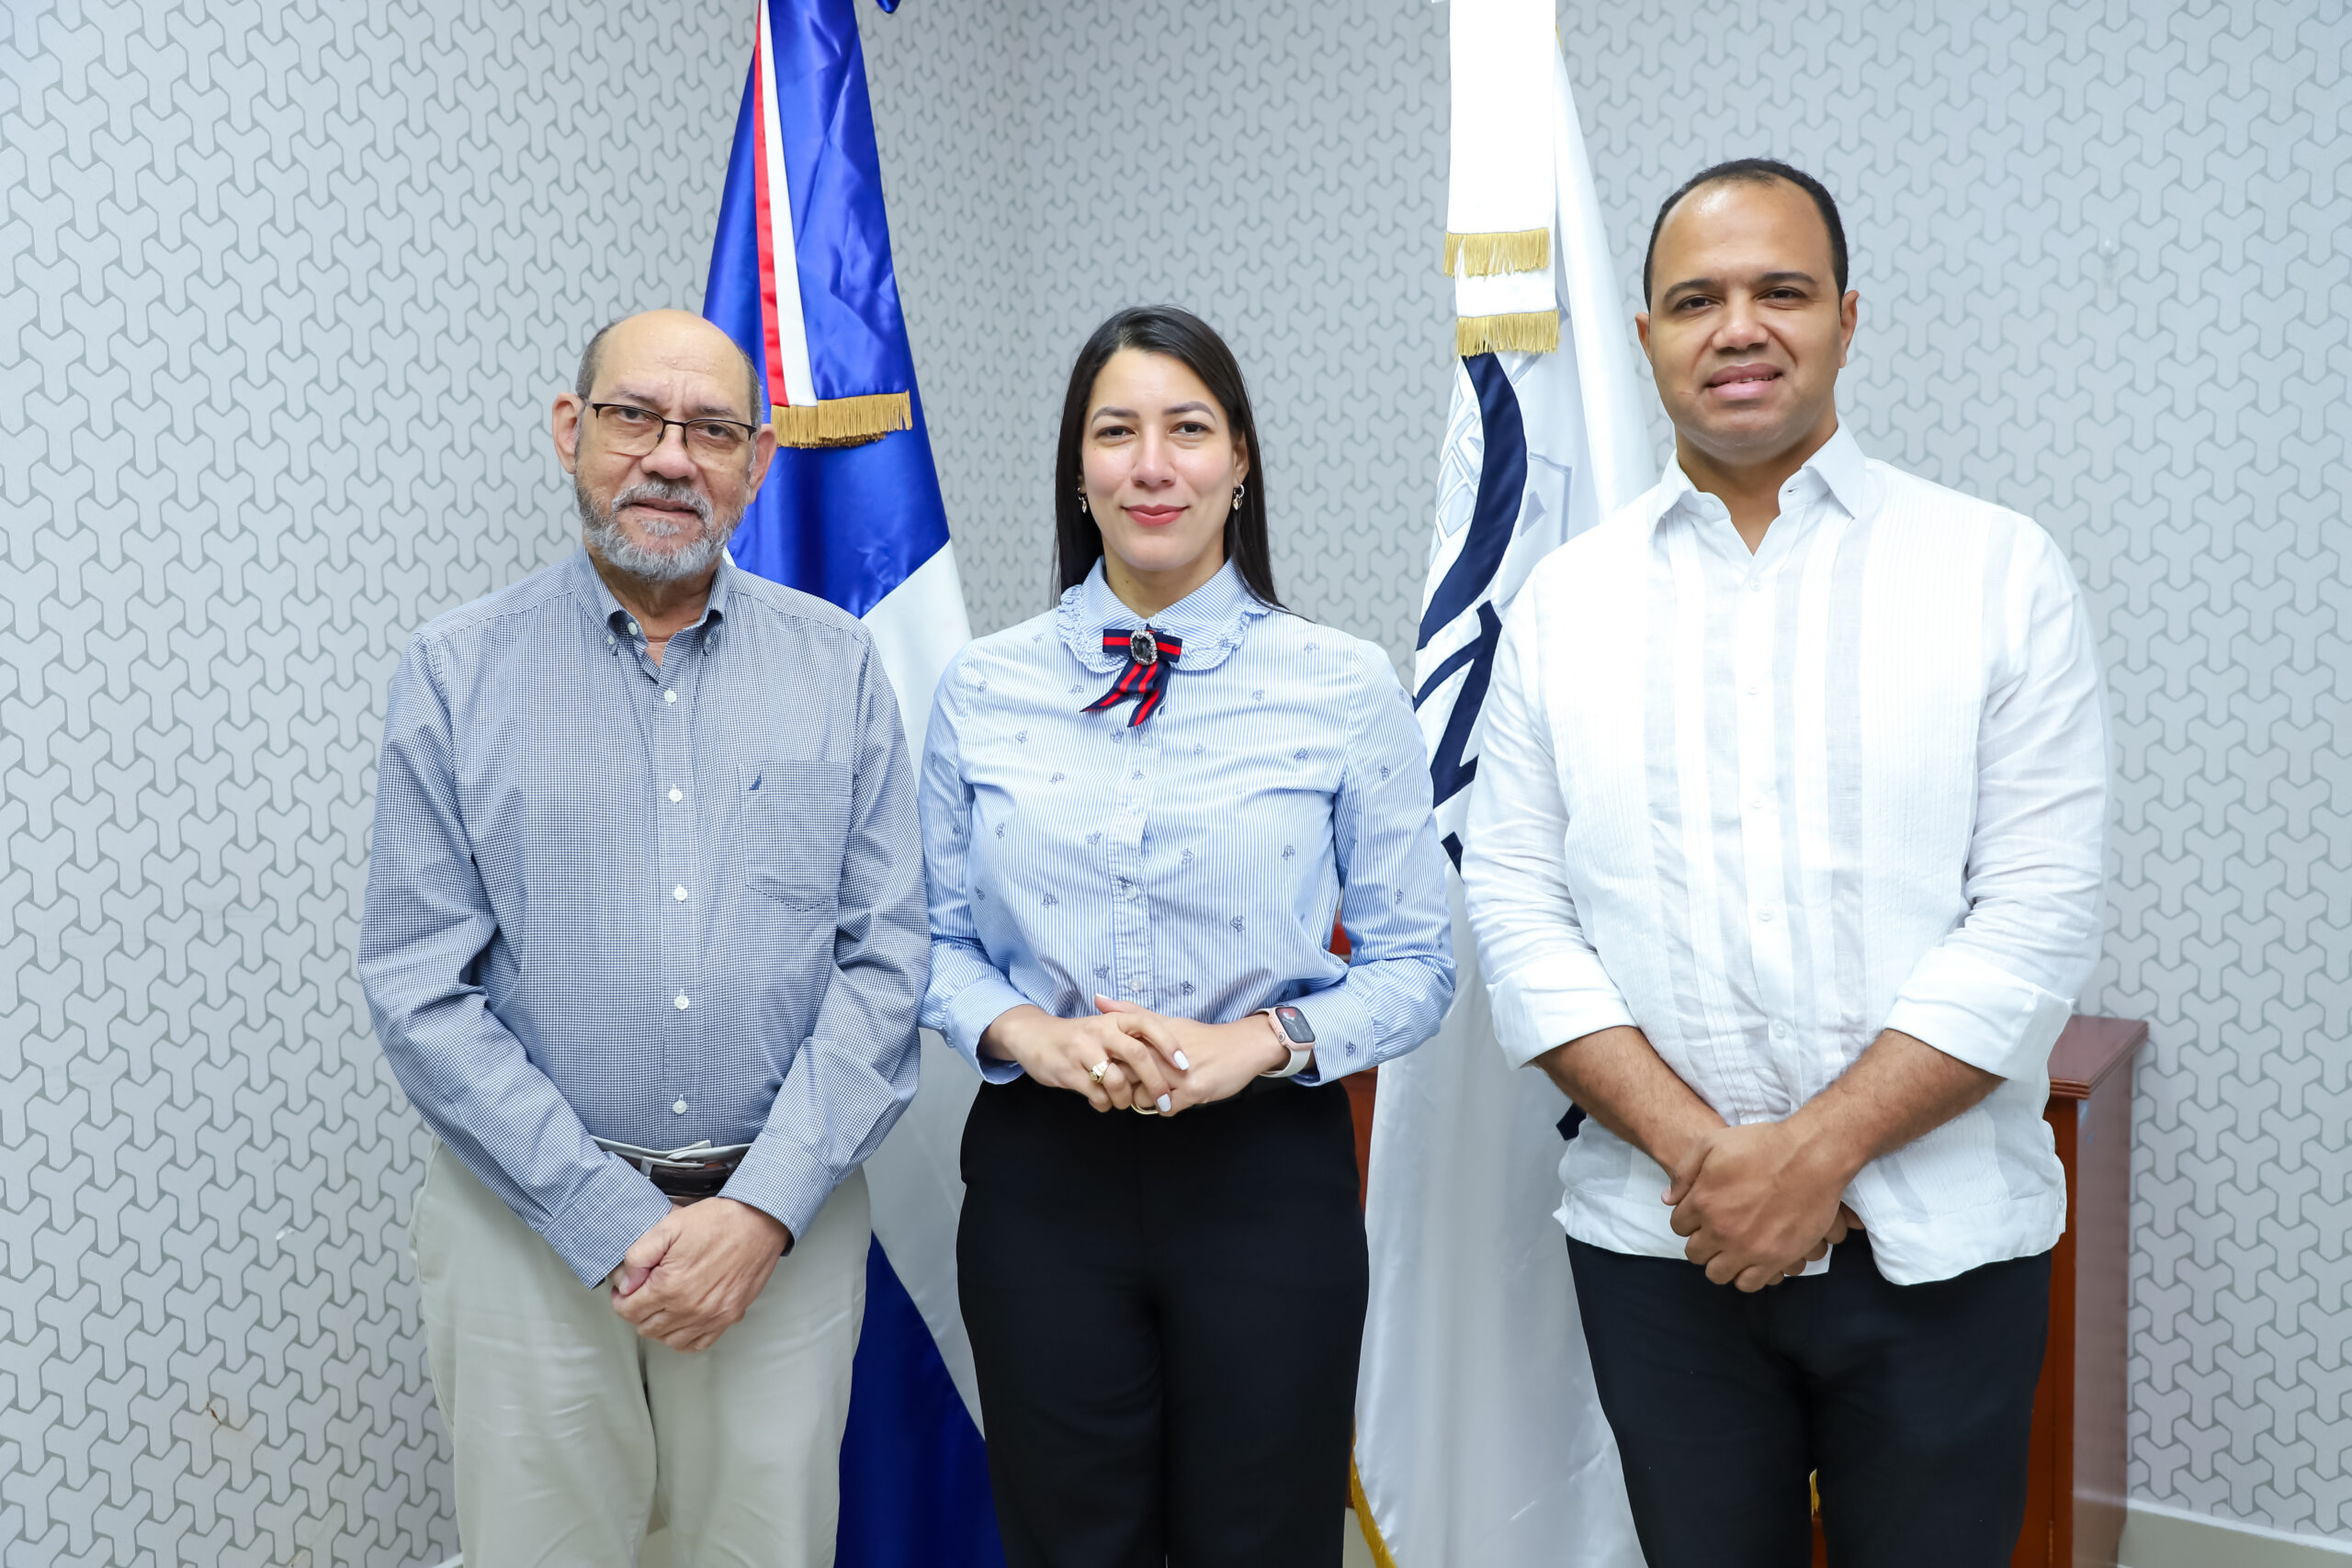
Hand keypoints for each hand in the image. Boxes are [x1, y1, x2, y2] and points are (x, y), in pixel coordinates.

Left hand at [608, 1197, 792, 1350]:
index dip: (621, 1299)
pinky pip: (697, 1344)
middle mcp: (690, 1309)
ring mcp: (711, 1317)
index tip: (625, 1289)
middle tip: (642, 1292)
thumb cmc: (717, 1222)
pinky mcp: (729, 1318)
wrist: (759, 1223)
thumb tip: (625, 1282)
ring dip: (658, 1326)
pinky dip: (683, 1338)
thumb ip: (639, 1255)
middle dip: (637, 1311)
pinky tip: (681, 1320)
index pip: (629, 1310)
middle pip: (646, 1327)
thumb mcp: (669, 1226)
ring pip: (669, 1339)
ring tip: (660, 1305)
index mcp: (670, 1286)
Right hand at [980, 1004, 1178, 1112]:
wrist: (1033, 1036)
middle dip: (1155, 1082)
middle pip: (1137, 1055)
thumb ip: (1131, 1033)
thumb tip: (1166, 1053)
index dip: (1169, 1044)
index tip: (1184, 1065)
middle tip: (1165, 1101)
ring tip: (1124, 1103)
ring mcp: (1082, 1051)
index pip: (1148, 1024)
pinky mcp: (1068, 1071)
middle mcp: (1100, 1031)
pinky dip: (1105, 1104)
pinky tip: (1103, 1102)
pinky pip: (1096, 1094)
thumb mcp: (1103, 1024)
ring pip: (1117, 1081)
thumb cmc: (1077, 1035)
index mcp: (1113, 1019)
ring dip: (1126, 1099)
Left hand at [1093, 996, 1289, 1111]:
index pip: (1114, 1055)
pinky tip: (1174, 1098)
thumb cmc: (1202, 1037)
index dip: (1112, 1066)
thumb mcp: (1167, 1022)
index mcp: (1151, 1036)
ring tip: (1158, 1091)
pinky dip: (1166, 1107)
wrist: (1242, 1046)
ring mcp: (1176, 1073)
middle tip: (1136, 1085)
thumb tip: (1098, 998)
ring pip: (1141, 1098)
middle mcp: (1160, 1053)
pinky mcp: (1192, 1091)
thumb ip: (1132, 1012)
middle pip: (1123, 1079)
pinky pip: (1164, 1109)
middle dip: (1124, 1086)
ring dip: (1146, 1099)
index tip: (1120, 1068)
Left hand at [1664, 1120, 1853, 1291]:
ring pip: (1718, 1274)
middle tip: (1718, 1233)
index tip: (1702, 1217)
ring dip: (1721, 1263)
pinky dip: (1746, 1275)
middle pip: (1695, 1254)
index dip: (1689, 1221)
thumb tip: (1668, 1199)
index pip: (1678, 1227)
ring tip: (1733, 1249)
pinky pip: (1748, 1283)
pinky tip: (1752, 1260)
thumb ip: (1685, 1171)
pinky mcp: (1775, 1259)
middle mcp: (1720, 1229)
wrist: (1811, 1158)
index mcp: (1703, 1202)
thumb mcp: (1713, 1143)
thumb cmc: (1763, 1145)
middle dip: (1702, 1243)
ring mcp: (1748, 1248)